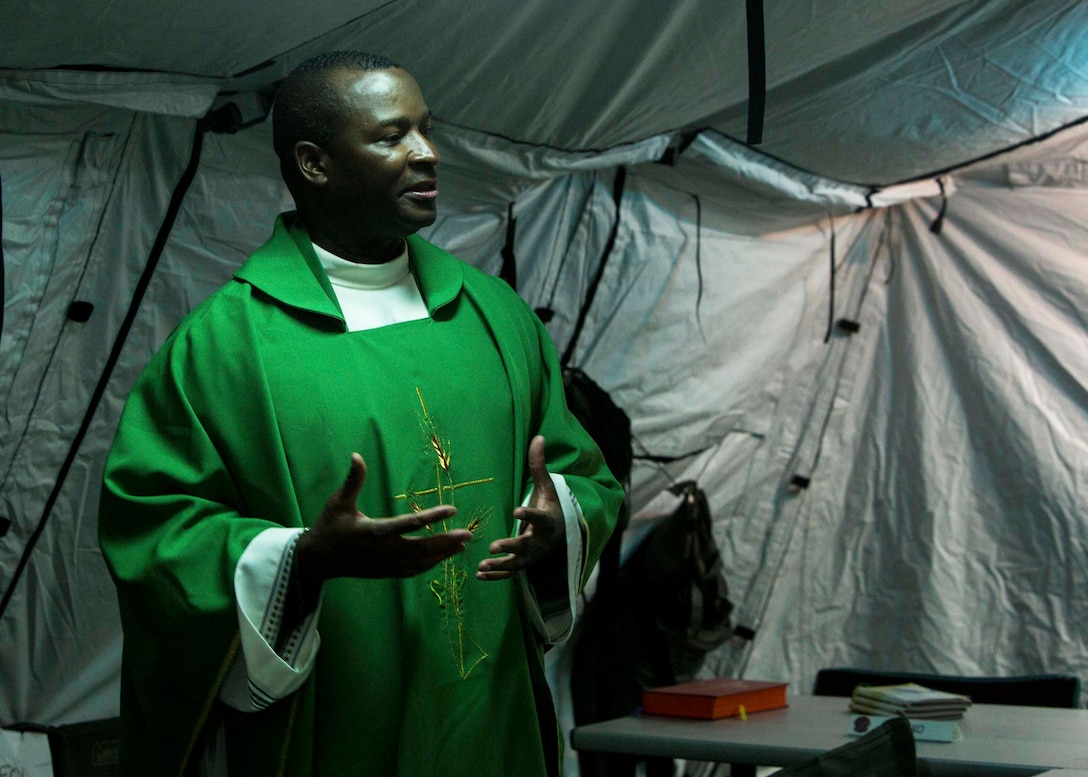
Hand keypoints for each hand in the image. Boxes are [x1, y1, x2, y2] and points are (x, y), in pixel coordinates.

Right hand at [298, 453, 471, 584]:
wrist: (319, 560)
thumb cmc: (329, 526)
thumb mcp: (338, 502)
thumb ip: (352, 480)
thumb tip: (356, 455)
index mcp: (373, 531)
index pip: (409, 523)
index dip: (433, 517)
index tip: (453, 509)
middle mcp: (384, 551)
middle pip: (422, 548)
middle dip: (447, 541)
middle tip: (468, 534)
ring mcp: (387, 565)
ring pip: (421, 562)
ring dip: (443, 554)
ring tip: (463, 544)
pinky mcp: (387, 572)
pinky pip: (414, 570)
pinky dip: (431, 564)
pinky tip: (444, 556)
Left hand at [477, 435, 564, 580]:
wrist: (562, 533)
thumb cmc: (549, 506)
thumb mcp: (546, 486)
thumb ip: (539, 464)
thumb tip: (539, 436)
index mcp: (547, 520)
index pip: (539, 517)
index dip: (529, 515)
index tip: (518, 510)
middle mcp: (541, 541)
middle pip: (527, 546)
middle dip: (511, 547)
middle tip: (494, 546)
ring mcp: (533, 556)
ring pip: (517, 564)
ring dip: (500, 566)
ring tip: (482, 565)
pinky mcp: (524, 564)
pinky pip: (510, 573)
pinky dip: (496, 576)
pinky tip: (479, 574)